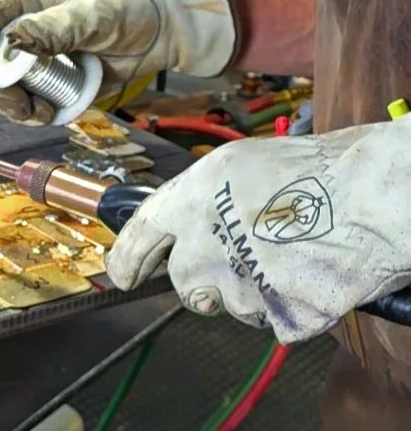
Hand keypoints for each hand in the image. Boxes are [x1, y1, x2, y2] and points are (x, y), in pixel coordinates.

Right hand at [0, 0, 238, 124]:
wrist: (166, 27)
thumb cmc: (128, 4)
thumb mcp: (89, 13)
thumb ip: (51, 28)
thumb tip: (13, 41)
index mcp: (25, 2)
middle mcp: (27, 29)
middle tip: (21, 107)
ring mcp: (41, 57)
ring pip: (8, 88)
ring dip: (18, 106)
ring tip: (42, 112)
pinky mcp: (58, 80)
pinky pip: (34, 101)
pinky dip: (38, 112)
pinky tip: (53, 113)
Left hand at [106, 120, 410, 343]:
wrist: (366, 198)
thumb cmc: (309, 171)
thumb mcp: (236, 165)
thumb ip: (202, 198)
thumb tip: (186, 223)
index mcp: (190, 201)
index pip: (142, 237)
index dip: (127, 258)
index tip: (123, 274)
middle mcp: (205, 246)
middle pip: (186, 284)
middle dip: (205, 282)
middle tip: (239, 263)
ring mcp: (241, 287)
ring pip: (234, 306)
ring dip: (253, 293)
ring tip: (288, 256)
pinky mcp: (279, 317)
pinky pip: (277, 322)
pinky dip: (292, 308)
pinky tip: (308, 276)